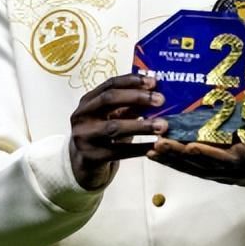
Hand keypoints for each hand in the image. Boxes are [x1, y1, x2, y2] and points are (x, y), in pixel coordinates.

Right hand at [70, 74, 168, 189]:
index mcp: (88, 101)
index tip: (153, 81)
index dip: (132, 81)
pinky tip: (155, 146)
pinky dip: (139, 148)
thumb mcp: (113, 118)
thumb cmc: (103, 136)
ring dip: (141, 125)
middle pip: (109, 99)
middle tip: (160, 100)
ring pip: (113, 127)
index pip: (110, 84)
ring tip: (162, 125)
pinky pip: (119, 151)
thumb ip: (130, 106)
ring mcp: (84, 137)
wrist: (84, 165)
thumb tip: (156, 94)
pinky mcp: (91, 157)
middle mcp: (82, 116)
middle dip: (137, 97)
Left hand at [147, 85, 244, 186]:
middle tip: (160, 143)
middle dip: (180, 155)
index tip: (193, 145)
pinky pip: (193, 171)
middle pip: (203, 164)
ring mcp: (223, 173)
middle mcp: (232, 168)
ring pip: (194, 169)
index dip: (210, 153)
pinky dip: (176, 164)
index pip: (228, 156)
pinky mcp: (216, 175)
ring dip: (173, 160)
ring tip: (152, 149)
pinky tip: (158, 156)